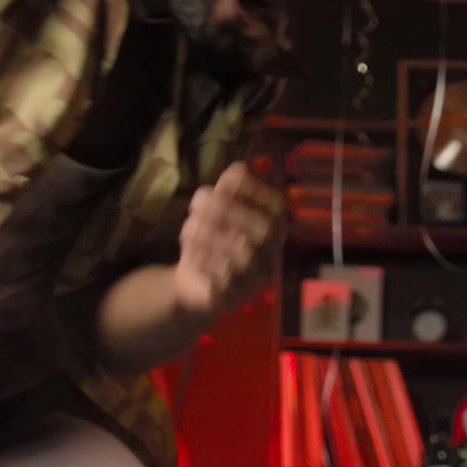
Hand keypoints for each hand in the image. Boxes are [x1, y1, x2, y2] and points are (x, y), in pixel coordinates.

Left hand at [173, 162, 282, 316]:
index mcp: (271, 231)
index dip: (253, 191)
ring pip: (243, 254)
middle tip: (201, 207)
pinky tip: (189, 255)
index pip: (277, 208)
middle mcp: (271, 256)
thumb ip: (227, 190)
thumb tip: (239, 168)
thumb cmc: (209, 242)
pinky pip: (225, 281)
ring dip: (212, 236)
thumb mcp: (214, 211)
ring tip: (189, 229)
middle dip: (229, 212)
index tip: (224, 182)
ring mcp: (255, 279)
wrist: (192, 286)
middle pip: (262, 231)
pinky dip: (204, 263)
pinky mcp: (234, 298)